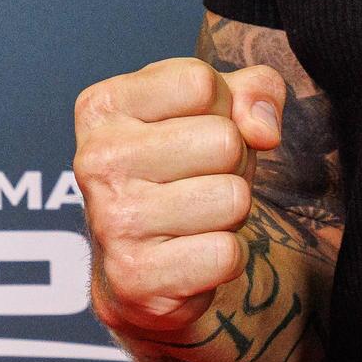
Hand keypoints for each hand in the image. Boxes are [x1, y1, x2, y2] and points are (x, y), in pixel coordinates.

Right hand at [73, 54, 287, 342]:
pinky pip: (227, 253)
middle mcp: (97, 159)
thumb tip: (265, 130)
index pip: (200, 83)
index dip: (222, 109)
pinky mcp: (136, 277)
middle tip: (199, 182)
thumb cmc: (180, 171)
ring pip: (232, 197)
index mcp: (103, 106)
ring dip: (231, 212)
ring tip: (197, 217)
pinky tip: (192, 254)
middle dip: (232, 164)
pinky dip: (226, 257)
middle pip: (224, 140)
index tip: (194, 132)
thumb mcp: (214, 109)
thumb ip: (255, 91)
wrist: (141, 269)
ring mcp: (112, 220)